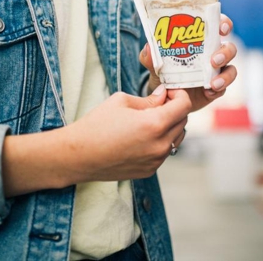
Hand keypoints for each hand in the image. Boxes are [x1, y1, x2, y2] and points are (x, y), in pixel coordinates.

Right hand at [2, 85, 190, 196]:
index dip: (179, 94)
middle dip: (175, 109)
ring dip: (170, 125)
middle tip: (160, 102)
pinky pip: (165, 152)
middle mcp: (160, 145)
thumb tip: (164, 95)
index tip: (169, 91)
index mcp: (155, 124)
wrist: (78, 155)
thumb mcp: (122, 102)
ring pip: (176, 138)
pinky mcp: (149, 171)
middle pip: (183, 121)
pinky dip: (161, 141)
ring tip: (151, 118)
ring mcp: (156, 160)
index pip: (184, 105)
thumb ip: (149, 99)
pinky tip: (143, 136)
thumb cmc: (96, 125)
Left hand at [139, 14, 237, 111]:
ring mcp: (217, 72)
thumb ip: (150, 56)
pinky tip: (208, 92)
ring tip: (213, 83)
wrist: (164, 98)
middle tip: (213, 60)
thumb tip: (149, 47)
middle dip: (226, 52)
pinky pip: (223, 89)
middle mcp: (213, 53)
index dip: (224, 24)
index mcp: (202, 40)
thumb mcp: (154, 63)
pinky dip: (218, 90)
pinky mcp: (216, 89)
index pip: (218, 25)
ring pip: (231, 69)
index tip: (222, 29)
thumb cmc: (163, 71)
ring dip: (226, 75)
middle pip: (230, 47)